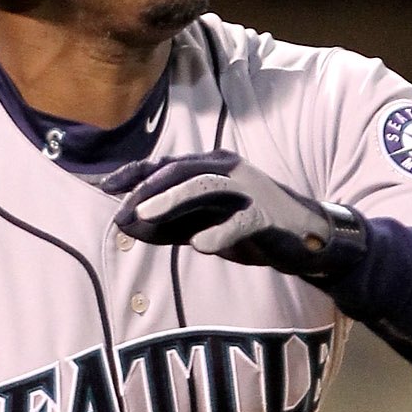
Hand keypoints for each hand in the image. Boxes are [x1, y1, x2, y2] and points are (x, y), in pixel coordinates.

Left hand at [103, 151, 366, 280]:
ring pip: (204, 188)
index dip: (134, 174)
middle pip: (180, 172)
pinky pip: (240, 222)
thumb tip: (124, 225)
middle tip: (120, 211)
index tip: (104, 186)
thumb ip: (167, 225)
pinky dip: (219, 233)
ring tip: (143, 218)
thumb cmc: (251, 229)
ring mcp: (248, 190)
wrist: (308, 239)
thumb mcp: (203, 226)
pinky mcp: (266, 215)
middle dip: (146, 190)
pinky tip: (201, 246)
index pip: (166, 165)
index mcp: (211, 167)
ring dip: (170, 202)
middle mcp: (228, 170)